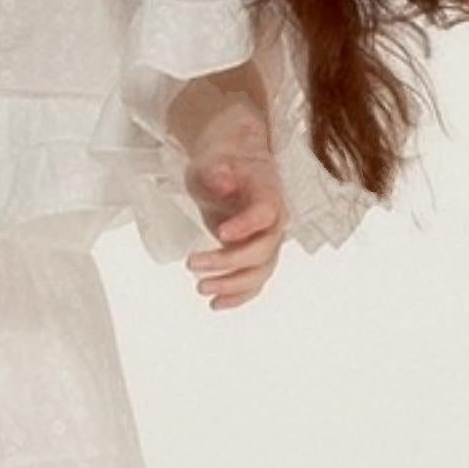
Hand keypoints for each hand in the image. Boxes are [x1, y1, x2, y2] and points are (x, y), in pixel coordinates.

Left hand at [183, 146, 285, 308]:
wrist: (237, 170)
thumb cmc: (224, 166)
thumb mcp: (211, 163)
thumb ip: (215, 174)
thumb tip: (223, 184)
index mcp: (268, 195)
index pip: (264, 214)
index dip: (246, 226)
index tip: (220, 233)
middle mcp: (275, 223)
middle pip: (263, 250)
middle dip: (229, 262)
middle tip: (193, 263)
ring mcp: (268, 243)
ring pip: (260, 272)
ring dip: (232, 285)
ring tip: (201, 287)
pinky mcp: (257, 257)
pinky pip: (255, 282)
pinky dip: (238, 296)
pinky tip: (216, 304)